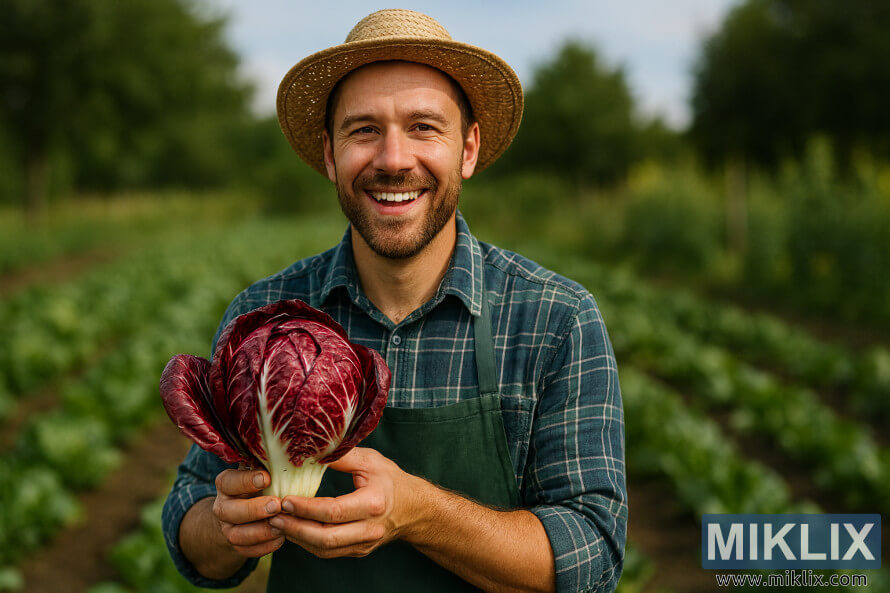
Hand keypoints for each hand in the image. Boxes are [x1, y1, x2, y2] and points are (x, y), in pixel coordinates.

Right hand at [212, 468, 284, 557]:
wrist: (246, 506)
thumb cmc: (259, 483)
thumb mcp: (259, 470)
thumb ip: (266, 464)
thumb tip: (287, 455)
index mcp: (226, 484)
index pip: (229, 482)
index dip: (246, 480)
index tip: (267, 478)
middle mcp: (222, 506)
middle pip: (229, 512)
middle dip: (254, 509)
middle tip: (276, 505)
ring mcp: (227, 527)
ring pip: (236, 535)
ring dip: (260, 532)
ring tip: (281, 526)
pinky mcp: (236, 544)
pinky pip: (246, 551)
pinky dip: (264, 547)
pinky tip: (280, 538)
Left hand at [270, 447, 421, 557]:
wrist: (414, 508)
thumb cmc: (391, 480)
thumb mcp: (371, 460)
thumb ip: (342, 456)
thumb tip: (312, 450)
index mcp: (373, 503)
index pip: (333, 511)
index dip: (306, 508)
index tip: (285, 499)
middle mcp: (369, 528)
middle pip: (325, 538)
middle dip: (295, 528)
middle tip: (273, 515)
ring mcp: (364, 543)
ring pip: (324, 549)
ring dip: (297, 538)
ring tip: (277, 523)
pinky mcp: (358, 551)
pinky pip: (329, 552)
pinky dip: (308, 543)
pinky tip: (294, 530)